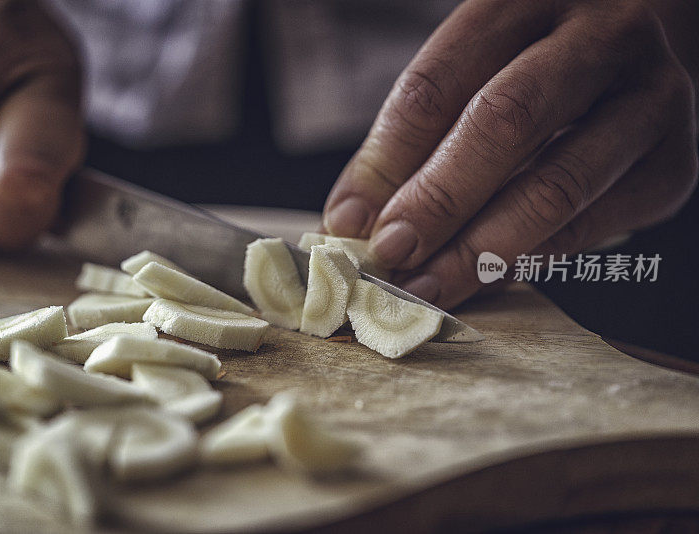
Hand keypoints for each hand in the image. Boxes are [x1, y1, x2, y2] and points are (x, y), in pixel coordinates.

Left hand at [322, 0, 697, 308]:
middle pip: (506, 120)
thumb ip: (408, 141)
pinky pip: (594, 227)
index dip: (390, 159)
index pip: (441, 80)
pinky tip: (485, 278)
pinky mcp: (674, 163)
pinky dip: (530, 260)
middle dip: (439, 201)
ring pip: (558, 184)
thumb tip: (350, 221)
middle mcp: (602, 36)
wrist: (636, 62)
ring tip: (430, 286)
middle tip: (392, 254)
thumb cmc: (532, 69)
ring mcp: (651, 99)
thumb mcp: (469, 76)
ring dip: (481, 249)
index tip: (353, 222)